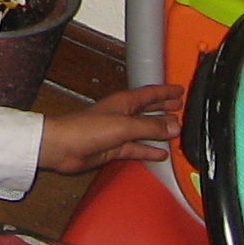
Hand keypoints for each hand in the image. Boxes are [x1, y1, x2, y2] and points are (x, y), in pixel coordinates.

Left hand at [36, 83, 183, 173]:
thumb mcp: (124, 125)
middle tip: (180, 108)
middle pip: (148, 110)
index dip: (165, 92)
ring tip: (176, 132)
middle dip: (164, 108)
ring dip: (159, 131)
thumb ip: (150, 127)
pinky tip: (160, 153)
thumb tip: (173, 126)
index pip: (150, 93)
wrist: (63, 147)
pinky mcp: (114, 148)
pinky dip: (149, 150)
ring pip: (144, 130)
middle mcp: (122, 115)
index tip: (179, 90)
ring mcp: (118, 132)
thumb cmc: (85, 129)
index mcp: (124, 102)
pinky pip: (137, 148)